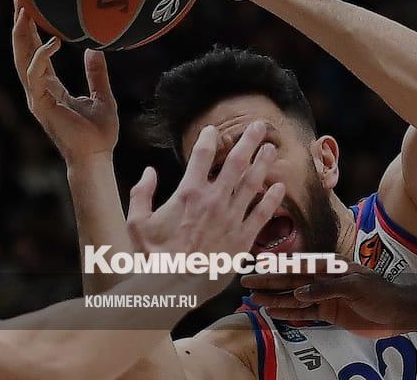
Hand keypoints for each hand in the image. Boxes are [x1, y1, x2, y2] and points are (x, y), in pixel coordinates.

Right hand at [11, 0, 117, 160]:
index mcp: (50, 88)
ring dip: (22, 35)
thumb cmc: (100, 132)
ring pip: (22, 60)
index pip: (35, 54)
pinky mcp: (40, 105)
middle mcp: (38, 90)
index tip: (29, 9)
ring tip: (24, 11)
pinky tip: (52, 42)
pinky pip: (34, 76)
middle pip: (22, 52)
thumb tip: (94, 50)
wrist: (97, 156)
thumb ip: (96, 73)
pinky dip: (41, 57)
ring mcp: (36, 98)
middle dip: (19, 26)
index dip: (31, 32)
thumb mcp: (103, 95)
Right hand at [125, 121, 285, 294]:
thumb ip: (141, 194)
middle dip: (249, 141)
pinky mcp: (242, 240)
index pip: (202, 155)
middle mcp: (214, 201)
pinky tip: (280, 187)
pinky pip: (262, 215)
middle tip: (259, 126)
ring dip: (263, 164)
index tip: (213, 129)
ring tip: (271, 149)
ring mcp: (231, 220)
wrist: (172, 290)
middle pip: (236, 162)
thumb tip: (149, 171)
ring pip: (253, 184)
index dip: (209, 138)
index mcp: (189, 194)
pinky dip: (272, 199)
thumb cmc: (152, 258)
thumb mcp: (137, 224)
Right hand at [242, 260, 415, 338]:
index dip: (276, 268)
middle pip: (290, 281)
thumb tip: (299, 291)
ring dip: (274, 298)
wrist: (398, 312)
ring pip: (294, 298)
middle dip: (268, 283)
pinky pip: (304, 313)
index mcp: (330, 268)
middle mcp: (323, 280)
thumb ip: (326, 288)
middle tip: (246, 284)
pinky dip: (289, 313)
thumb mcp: (356, 286)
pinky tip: (274, 313)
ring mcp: (325, 297)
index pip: (298, 267)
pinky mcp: (329, 312)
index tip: (257, 268)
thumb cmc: (380, 293)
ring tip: (254, 299)